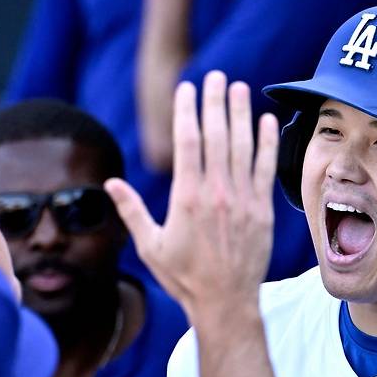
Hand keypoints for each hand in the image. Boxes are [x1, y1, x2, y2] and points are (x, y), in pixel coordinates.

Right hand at [105, 71, 278, 318]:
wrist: (225, 301)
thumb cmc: (184, 276)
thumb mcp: (150, 245)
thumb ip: (131, 211)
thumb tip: (111, 182)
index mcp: (186, 197)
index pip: (187, 141)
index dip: (187, 110)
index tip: (187, 88)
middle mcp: (216, 192)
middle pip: (216, 135)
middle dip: (216, 102)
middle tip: (217, 75)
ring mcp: (242, 199)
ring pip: (243, 146)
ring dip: (241, 114)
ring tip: (240, 87)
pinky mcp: (262, 209)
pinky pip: (266, 168)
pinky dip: (266, 143)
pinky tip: (265, 121)